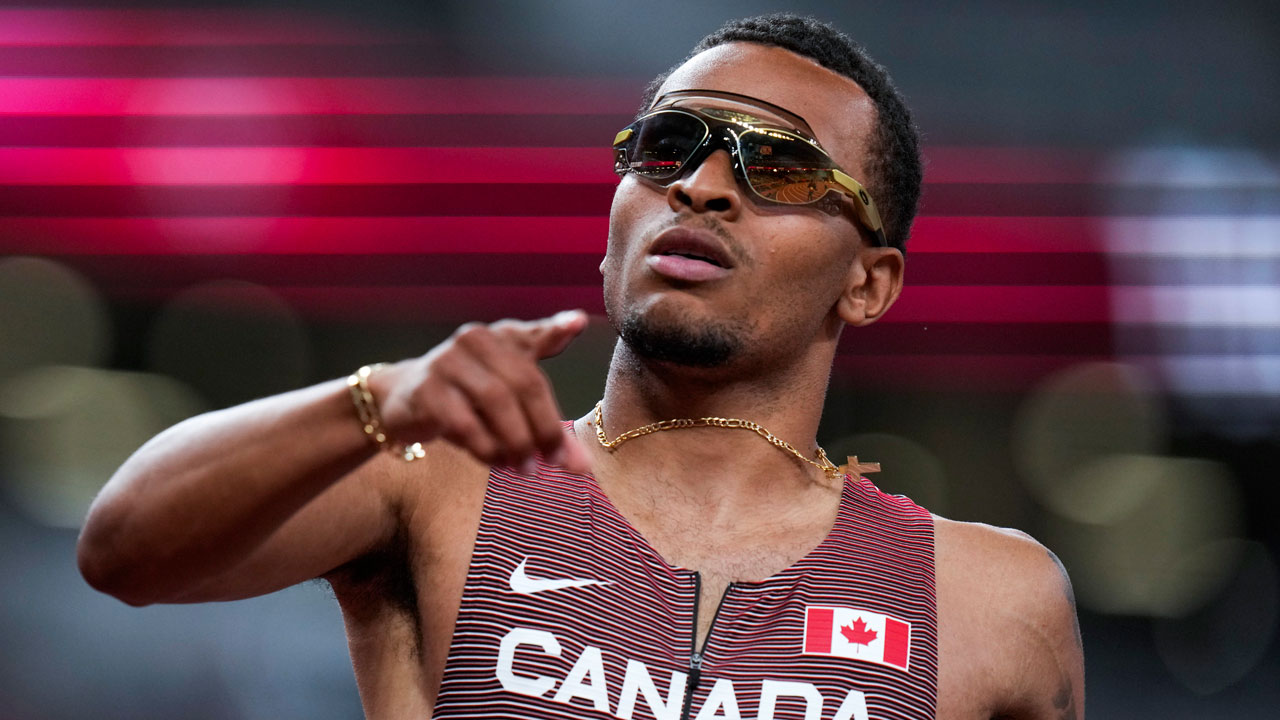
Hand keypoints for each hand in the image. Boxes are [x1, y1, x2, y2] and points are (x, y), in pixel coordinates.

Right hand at [372, 310, 592, 473]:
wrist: (401, 401)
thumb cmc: (466, 399)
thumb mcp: (505, 403)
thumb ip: (545, 425)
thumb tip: (582, 466)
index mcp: (501, 338)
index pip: (533, 334)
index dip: (556, 330)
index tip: (578, 324)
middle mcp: (475, 340)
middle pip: (524, 382)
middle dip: (546, 427)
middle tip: (557, 463)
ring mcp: (448, 361)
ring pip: (496, 400)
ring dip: (517, 441)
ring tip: (526, 470)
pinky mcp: (425, 388)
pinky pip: (464, 421)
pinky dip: (486, 447)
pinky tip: (496, 462)